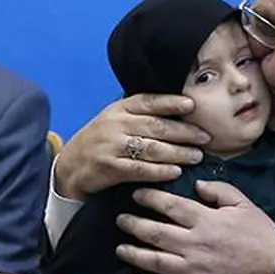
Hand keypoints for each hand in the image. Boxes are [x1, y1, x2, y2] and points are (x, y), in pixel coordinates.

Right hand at [54, 94, 210, 199]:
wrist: (69, 167)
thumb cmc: (99, 142)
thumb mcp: (114, 120)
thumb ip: (139, 115)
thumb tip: (176, 111)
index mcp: (119, 109)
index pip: (148, 101)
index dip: (171, 103)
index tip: (192, 105)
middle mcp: (116, 124)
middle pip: (156, 126)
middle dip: (184, 132)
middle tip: (204, 137)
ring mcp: (112, 146)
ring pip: (152, 148)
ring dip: (178, 153)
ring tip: (196, 156)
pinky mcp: (110, 168)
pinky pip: (140, 169)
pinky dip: (160, 171)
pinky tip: (176, 172)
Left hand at [115, 180, 274, 273]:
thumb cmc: (262, 237)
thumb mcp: (244, 205)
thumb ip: (219, 190)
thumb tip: (196, 184)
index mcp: (205, 220)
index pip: (169, 205)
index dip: (148, 198)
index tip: (136, 195)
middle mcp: (194, 244)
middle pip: (154, 232)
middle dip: (132, 225)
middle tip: (120, 220)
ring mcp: (193, 270)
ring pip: (153, 261)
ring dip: (133, 254)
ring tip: (120, 248)